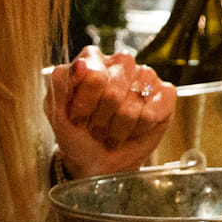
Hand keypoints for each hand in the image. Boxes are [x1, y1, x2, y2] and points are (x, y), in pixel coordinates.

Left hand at [46, 51, 174, 179]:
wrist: (98, 161)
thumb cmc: (77, 134)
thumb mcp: (57, 115)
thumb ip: (59, 87)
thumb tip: (72, 67)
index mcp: (92, 60)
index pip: (93, 74)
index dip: (85, 103)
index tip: (77, 119)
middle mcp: (121, 63)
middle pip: (113, 92)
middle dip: (101, 120)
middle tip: (96, 128)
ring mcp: (145, 76)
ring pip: (133, 106)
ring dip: (118, 129)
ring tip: (112, 131)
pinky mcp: (165, 94)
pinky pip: (155, 112)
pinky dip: (140, 128)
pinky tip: (133, 130)